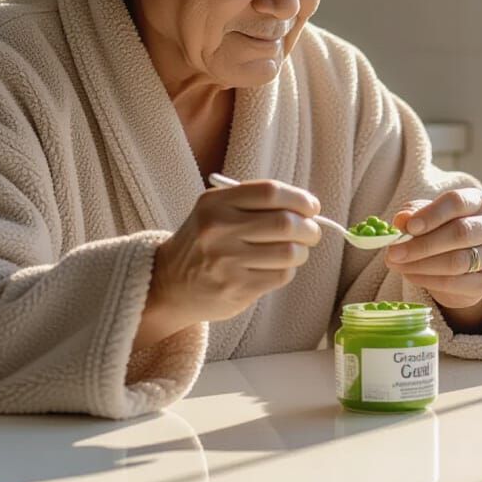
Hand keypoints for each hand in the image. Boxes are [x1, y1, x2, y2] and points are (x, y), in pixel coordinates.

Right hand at [135, 180, 321, 345]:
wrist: (169, 283)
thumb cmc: (204, 241)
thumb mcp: (216, 210)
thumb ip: (255, 203)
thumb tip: (308, 208)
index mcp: (215, 203)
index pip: (270, 192)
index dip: (299, 198)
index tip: (311, 207)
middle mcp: (219, 230)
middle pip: (286, 223)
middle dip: (309, 228)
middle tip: (311, 232)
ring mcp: (227, 262)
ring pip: (289, 252)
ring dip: (301, 252)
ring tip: (293, 251)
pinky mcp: (236, 289)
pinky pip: (281, 276)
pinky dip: (287, 271)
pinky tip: (275, 268)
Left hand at [385, 188, 481, 309]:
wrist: (460, 267)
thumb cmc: (441, 231)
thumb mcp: (425, 217)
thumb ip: (413, 216)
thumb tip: (401, 221)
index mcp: (479, 202)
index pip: (457, 202)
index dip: (432, 214)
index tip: (408, 227)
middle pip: (460, 233)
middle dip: (422, 244)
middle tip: (393, 252)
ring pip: (458, 261)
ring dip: (421, 265)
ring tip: (397, 264)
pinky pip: (456, 283)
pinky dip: (428, 280)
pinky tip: (410, 275)